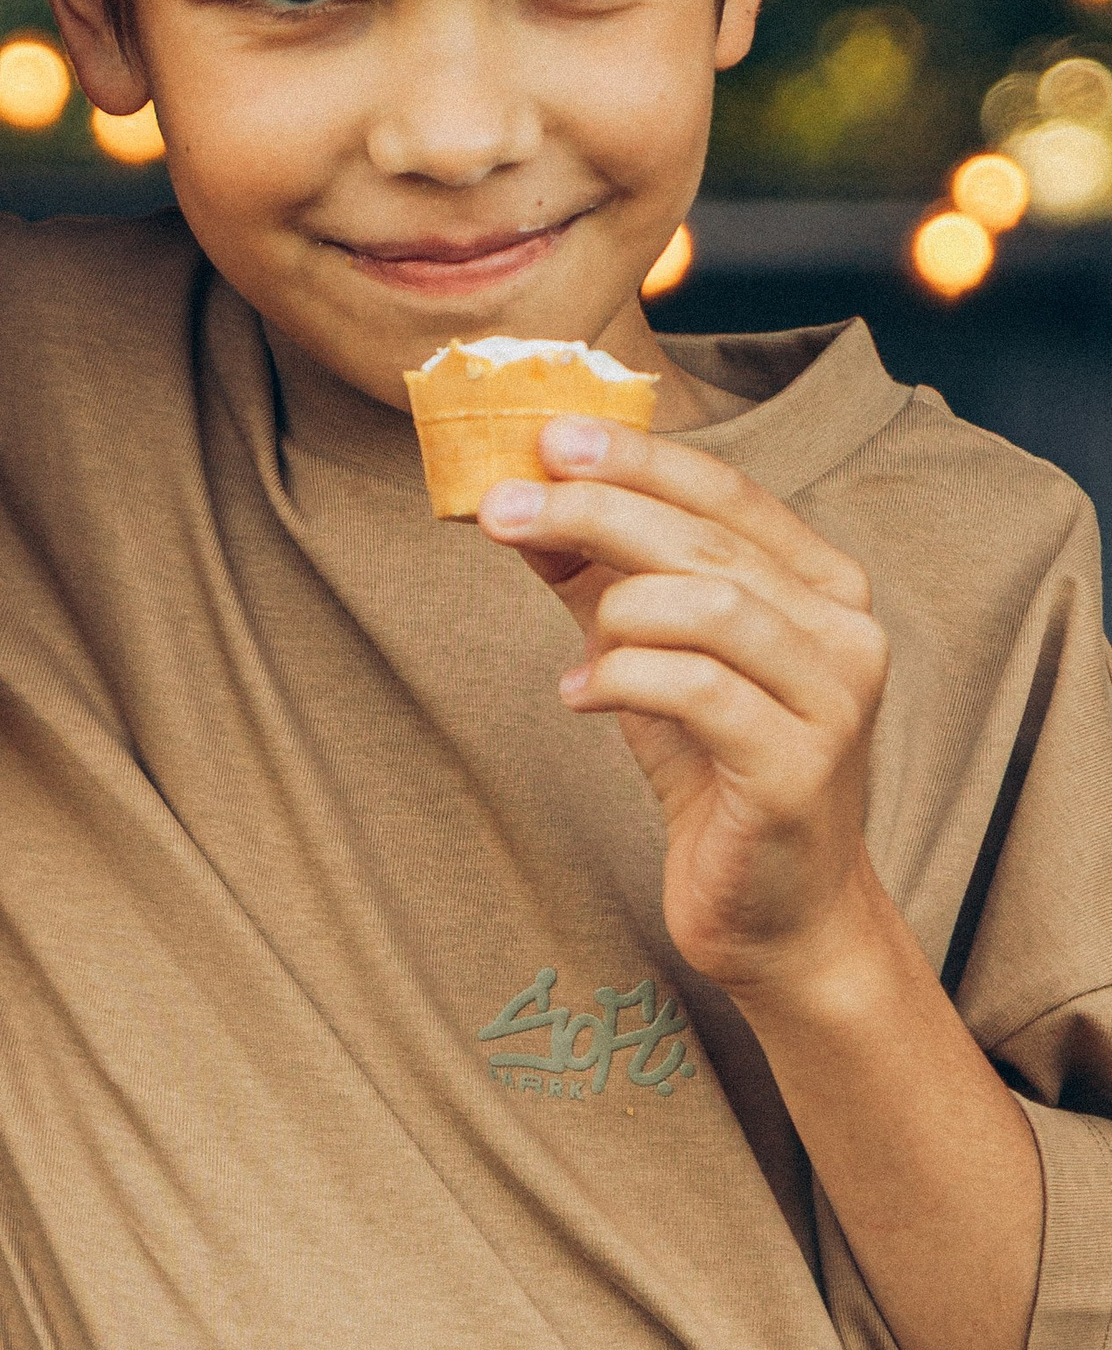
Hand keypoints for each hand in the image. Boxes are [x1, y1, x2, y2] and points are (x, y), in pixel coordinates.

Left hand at [477, 414, 890, 998]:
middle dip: (595, 511)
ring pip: (712, 604)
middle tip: (503, 505)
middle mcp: (845, 632)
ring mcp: (833, 700)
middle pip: (708, 540)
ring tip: (576, 646)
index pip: (727, 492)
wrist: (777, 914)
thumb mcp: (651, 657)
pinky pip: (699, 689)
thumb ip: (597, 579)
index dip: (637, 458)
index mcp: (822, 586)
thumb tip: (520, 502)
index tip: (548, 436)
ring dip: (615, 605)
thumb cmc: (716, 773)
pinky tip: (582, 698)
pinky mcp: (800, 769)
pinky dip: (624, 679)